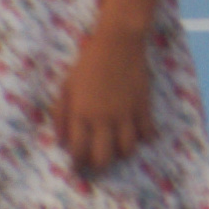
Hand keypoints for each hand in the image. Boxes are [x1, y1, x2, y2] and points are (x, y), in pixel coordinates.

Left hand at [55, 25, 153, 179]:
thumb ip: (61, 114)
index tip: (77, 166)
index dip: (76, 163)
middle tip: (97, 163)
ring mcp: (126, 113)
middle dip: (98, 165)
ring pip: (127, 149)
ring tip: (117, 148)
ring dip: (121, 153)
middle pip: (103, 157)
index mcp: (81, 114)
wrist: (119, 43)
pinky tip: (137, 133)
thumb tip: (61, 140)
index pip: (78, 151)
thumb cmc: (87, 64)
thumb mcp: (66, 86)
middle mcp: (103, 118)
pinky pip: (147, 132)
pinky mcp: (143, 106)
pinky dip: (143, 137)